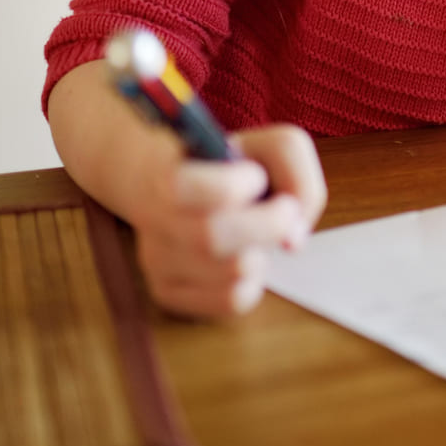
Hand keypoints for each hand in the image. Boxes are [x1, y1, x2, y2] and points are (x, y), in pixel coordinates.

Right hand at [127, 124, 326, 318]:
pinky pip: (232, 300)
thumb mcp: (268, 145)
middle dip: (268, 225)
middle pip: (212, 238)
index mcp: (166, 170)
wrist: (176, 185)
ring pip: (231, 273)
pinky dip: (253, 282)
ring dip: (261, 254)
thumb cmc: (230, 165)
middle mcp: (152, 216)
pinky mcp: (168, 293)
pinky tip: (243, 259)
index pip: (199, 190)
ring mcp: (155, 258)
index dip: (241, 184)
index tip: (254, 176)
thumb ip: (294, 168)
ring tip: (253, 236)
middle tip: (281, 211)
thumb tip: (293, 239)